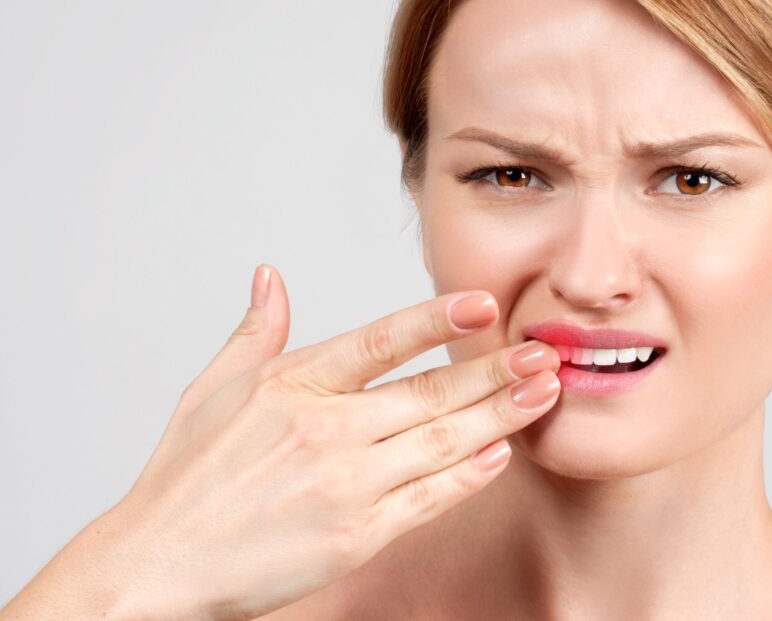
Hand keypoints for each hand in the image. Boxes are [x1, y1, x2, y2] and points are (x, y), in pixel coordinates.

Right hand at [0, 265, 560, 620]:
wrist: (160, 563)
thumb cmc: (187, 476)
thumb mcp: (211, 390)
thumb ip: (254, 332)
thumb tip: (269, 276)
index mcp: (291, 385)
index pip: (378, 341)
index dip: (435, 320)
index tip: (483, 304)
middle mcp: (324, 430)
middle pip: (427, 393)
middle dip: (493, 371)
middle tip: (544, 354)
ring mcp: (343, 484)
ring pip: (440, 442)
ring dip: (499, 417)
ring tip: (542, 394)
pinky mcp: (355, 535)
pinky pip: (427, 500)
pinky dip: (467, 477)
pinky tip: (500, 454)